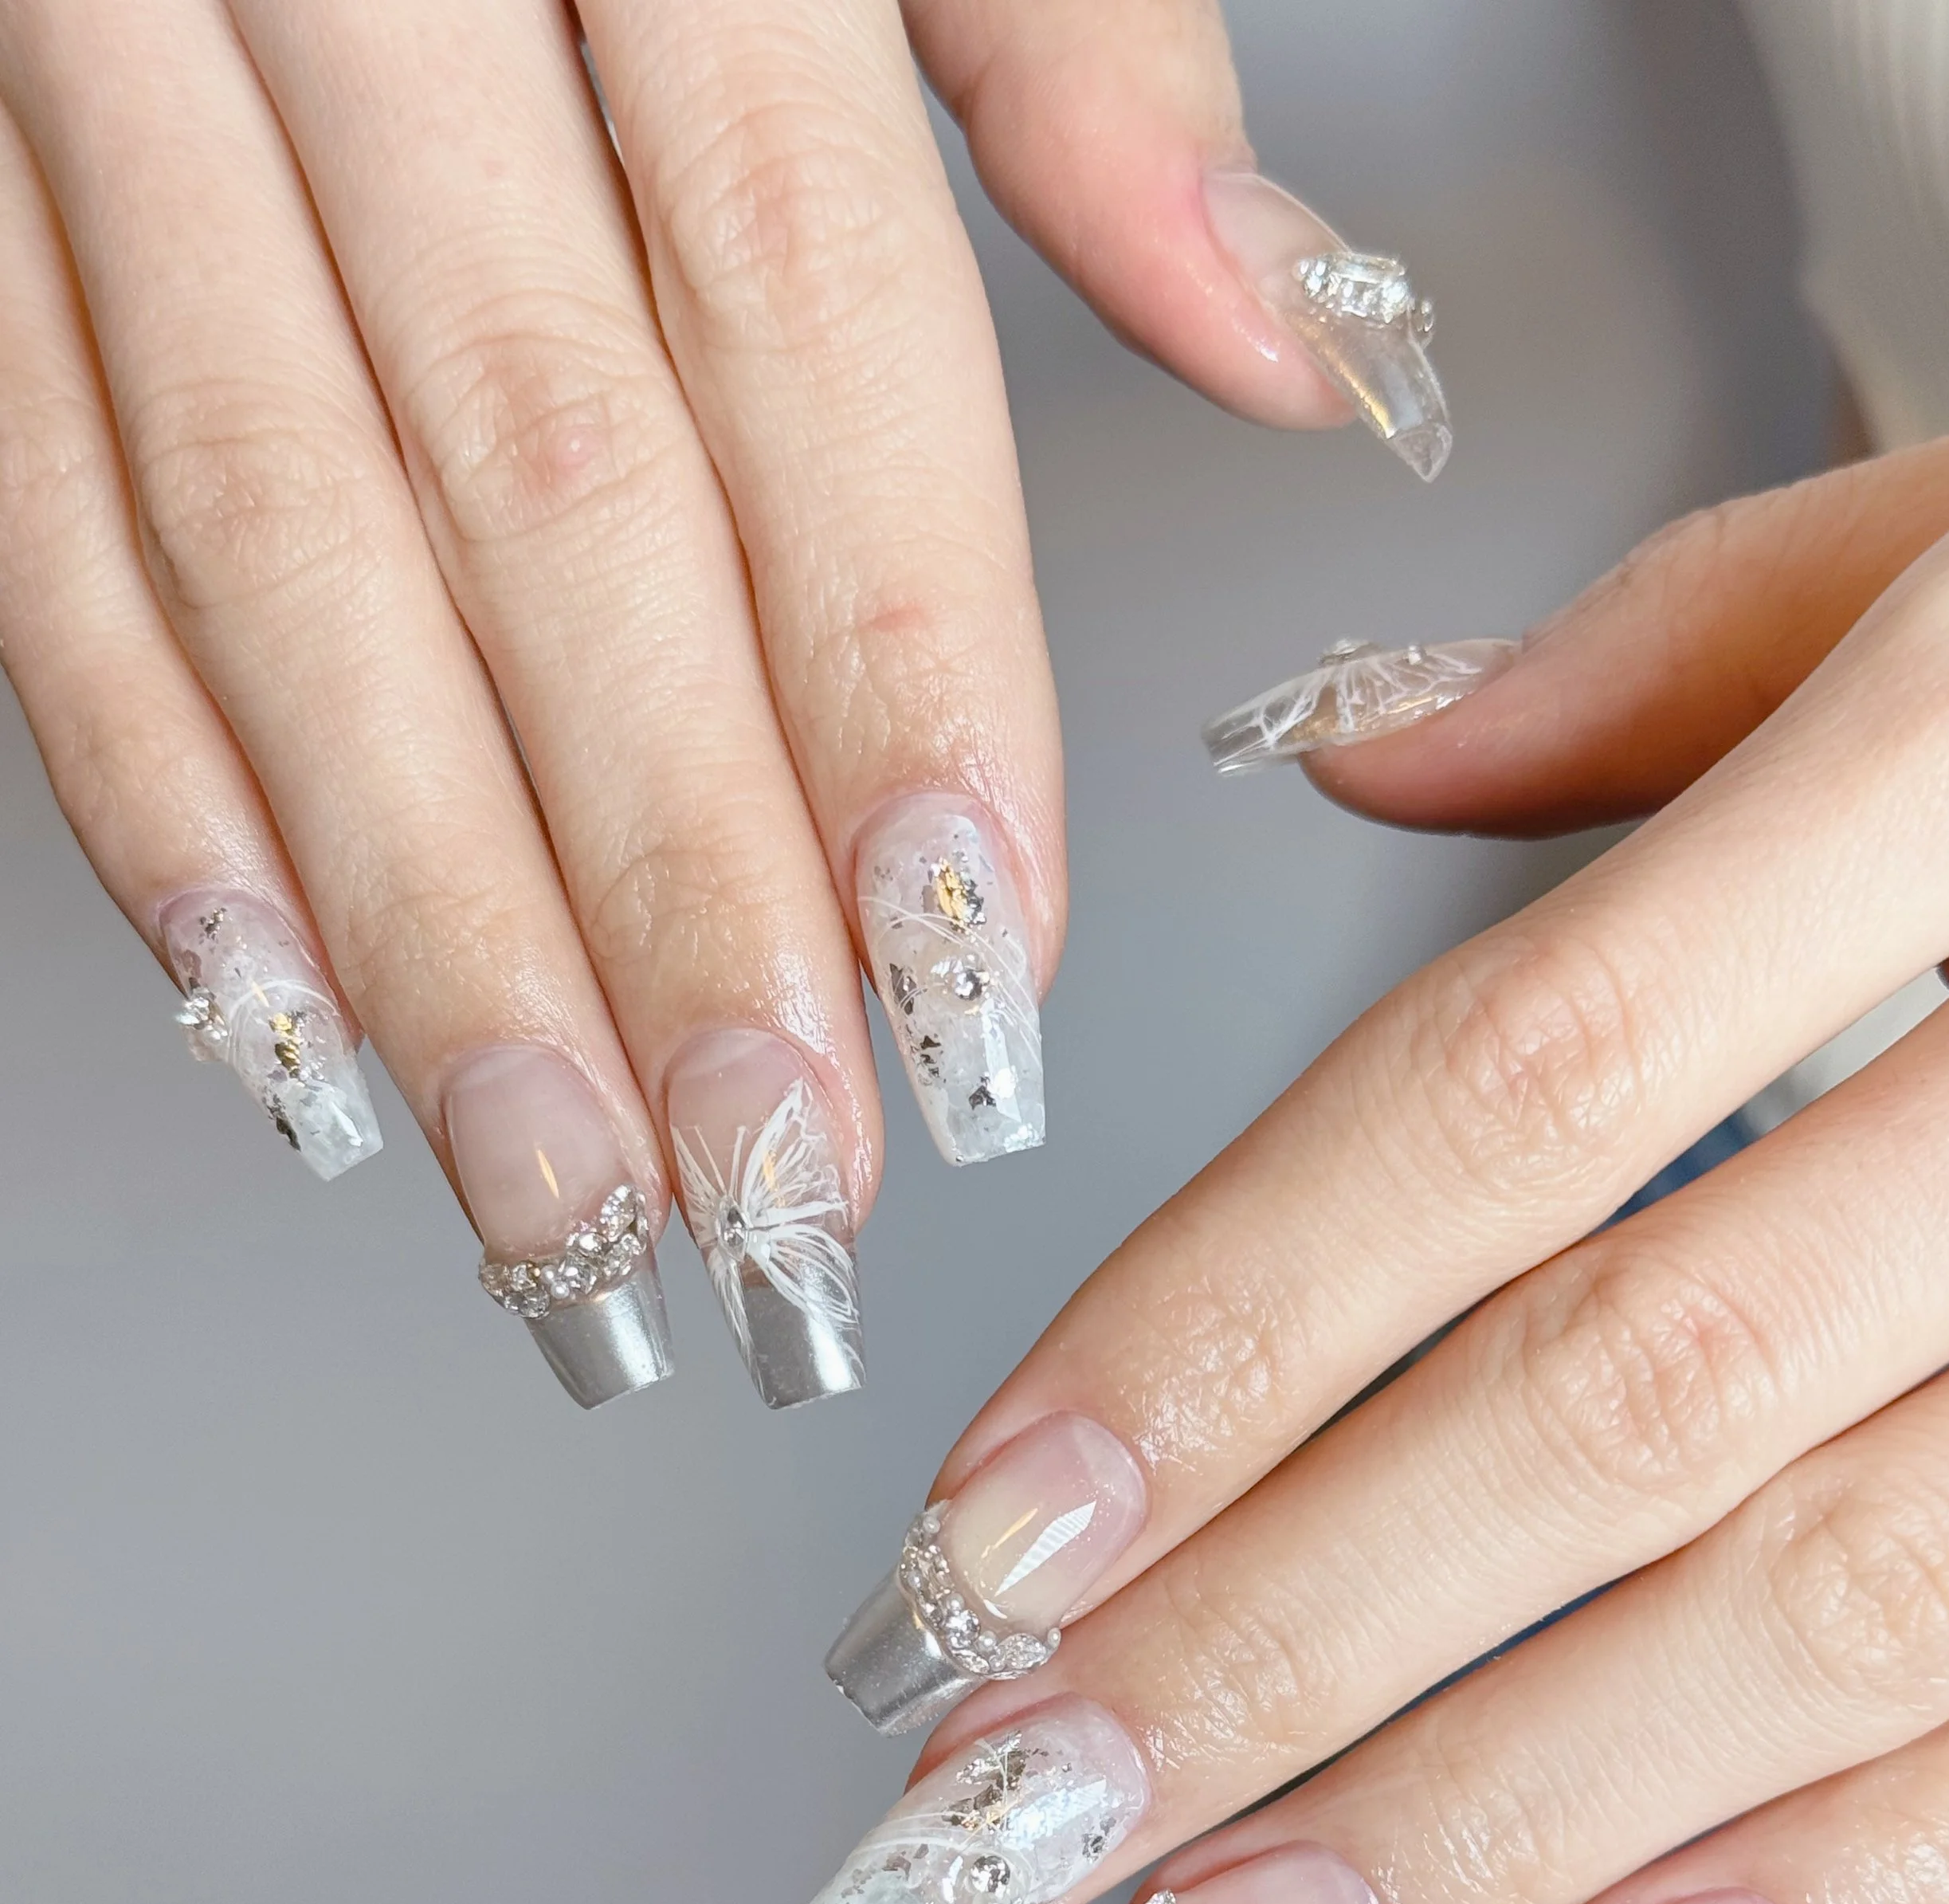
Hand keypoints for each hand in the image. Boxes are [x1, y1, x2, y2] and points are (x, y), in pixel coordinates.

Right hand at [0, 1, 1445, 1408]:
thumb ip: (1063, 39)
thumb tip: (1279, 326)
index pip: (798, 332)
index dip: (891, 680)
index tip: (968, 972)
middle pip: (546, 501)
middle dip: (667, 886)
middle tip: (774, 1194)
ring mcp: (101, 65)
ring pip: (280, 556)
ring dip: (428, 922)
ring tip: (561, 1198)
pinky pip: (28, 504)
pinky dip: (142, 781)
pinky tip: (281, 1020)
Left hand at [800, 420, 1948, 1903]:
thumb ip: (1664, 664)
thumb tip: (1355, 750)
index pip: (1503, 1104)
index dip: (1217, 1341)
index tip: (986, 1539)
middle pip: (1616, 1408)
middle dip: (1277, 1650)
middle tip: (1004, 1824)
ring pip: (1828, 1613)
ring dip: (1484, 1829)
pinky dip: (1841, 1892)